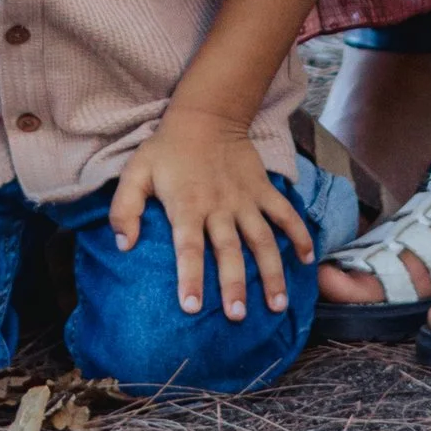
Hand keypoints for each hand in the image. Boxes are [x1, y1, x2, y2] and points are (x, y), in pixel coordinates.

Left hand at [108, 105, 311, 319]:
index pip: (188, 247)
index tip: (192, 308)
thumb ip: (125, 208)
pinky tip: (308, 259)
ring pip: (262, 240)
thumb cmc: (167, 149)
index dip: (190, 276)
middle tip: (238, 316)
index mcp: (187, 205)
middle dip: (234, 284)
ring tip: (278, 305)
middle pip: (229, 250)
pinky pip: (284, 213)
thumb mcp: (136, 172)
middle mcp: (218, 207)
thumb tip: (123, 245)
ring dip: (272, 272)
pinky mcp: (262, 190)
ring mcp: (244, 199)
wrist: (206, 114)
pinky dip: (298, 234)